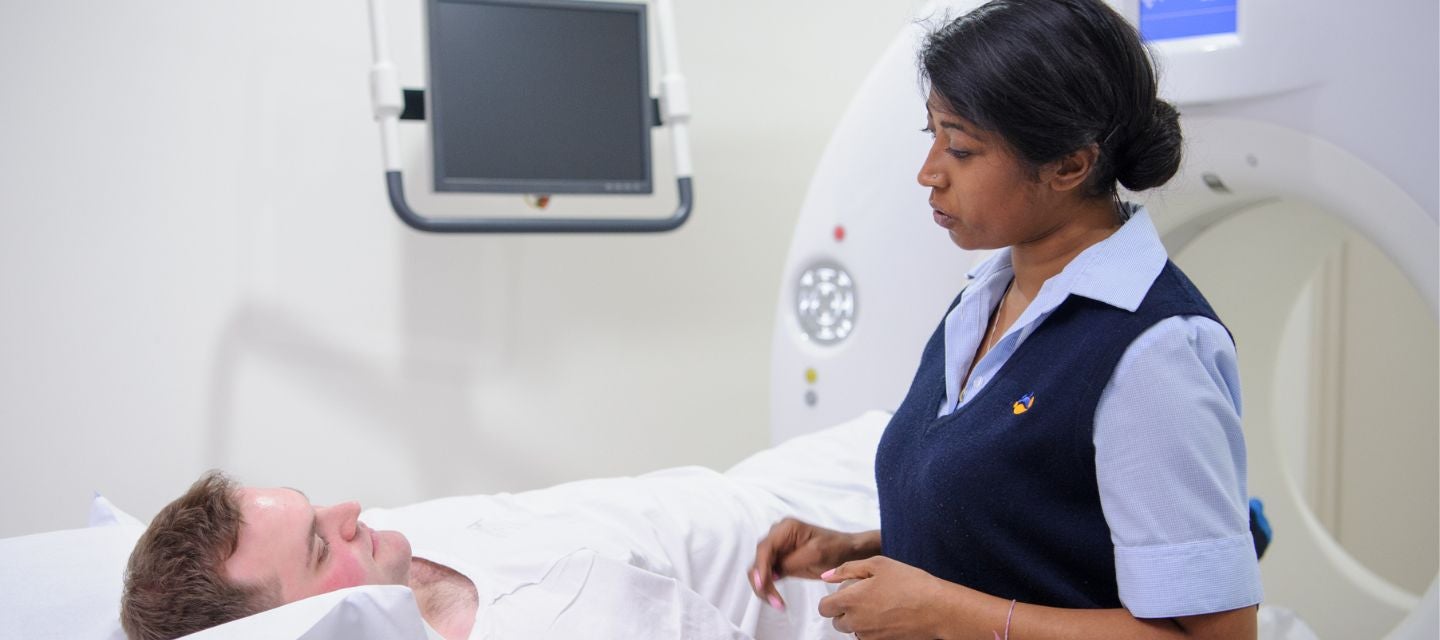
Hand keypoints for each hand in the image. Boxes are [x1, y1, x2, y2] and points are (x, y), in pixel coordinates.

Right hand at [749, 518, 873, 609]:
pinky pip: (767, 574)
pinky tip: (776, 600)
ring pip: (760, 569)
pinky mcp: (781, 560)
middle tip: (774, 601)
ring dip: (764, 587)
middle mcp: (778, 535)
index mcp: (785, 528)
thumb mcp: (815, 554)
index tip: (762, 586)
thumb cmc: (836, 547)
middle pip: (759, 560)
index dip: (760, 569)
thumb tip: (770, 574)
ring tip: (777, 603)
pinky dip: (769, 587)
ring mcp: (778, 548)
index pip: (765, 549)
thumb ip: (790, 562)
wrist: (848, 551)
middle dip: (762, 582)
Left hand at [817, 556, 949, 639]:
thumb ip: (847, 569)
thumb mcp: (877, 564)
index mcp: (851, 601)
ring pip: (852, 631)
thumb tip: (827, 576)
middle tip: (864, 596)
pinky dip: (872, 628)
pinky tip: (888, 615)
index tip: (843, 592)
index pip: (824, 608)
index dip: (831, 599)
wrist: (937, 609)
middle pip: (837, 621)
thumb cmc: (910, 583)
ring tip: (879, 605)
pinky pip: (868, 637)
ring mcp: (869, 636)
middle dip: (844, 610)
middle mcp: (856, 622)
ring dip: (858, 620)